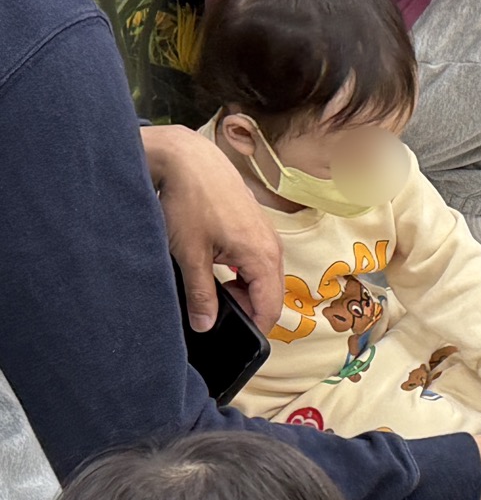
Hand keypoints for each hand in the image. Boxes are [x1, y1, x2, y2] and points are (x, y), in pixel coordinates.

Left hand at [142, 124, 283, 333]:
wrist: (189, 160)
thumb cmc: (190, 202)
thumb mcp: (190, 255)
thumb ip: (202, 295)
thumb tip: (206, 325)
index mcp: (262, 257)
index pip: (270, 308)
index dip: (254, 329)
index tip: (233, 340)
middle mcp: (272, 247)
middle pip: (269, 294)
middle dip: (246, 309)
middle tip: (212, 313)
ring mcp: (266, 235)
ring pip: (262, 277)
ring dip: (241, 289)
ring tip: (209, 288)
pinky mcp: (255, 227)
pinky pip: (256, 260)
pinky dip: (240, 271)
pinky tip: (214, 266)